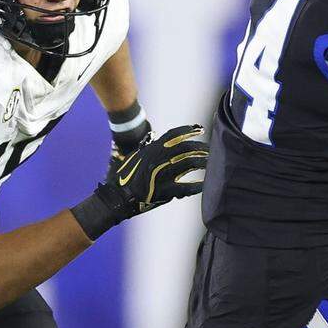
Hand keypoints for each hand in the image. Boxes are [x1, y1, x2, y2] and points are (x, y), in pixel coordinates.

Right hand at [71, 124, 209, 239]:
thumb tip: (154, 137)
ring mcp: (161, 175)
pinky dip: (197, 186)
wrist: (117, 198)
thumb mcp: (134, 157)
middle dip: (199, 147)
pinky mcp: (164, 191)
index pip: (173, 135)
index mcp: (151, 149)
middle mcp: (158, 159)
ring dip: (202, 162)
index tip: (199, 128)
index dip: (188, 130)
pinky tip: (205, 184)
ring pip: (189, 164)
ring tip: (210, 163)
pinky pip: (186, 187)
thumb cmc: (124, 178)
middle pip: (185, 148)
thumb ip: (147, 147)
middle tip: (209, 150)